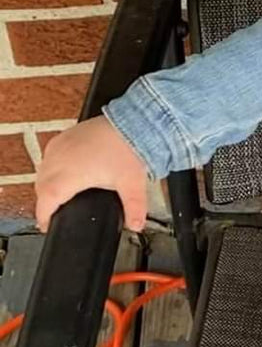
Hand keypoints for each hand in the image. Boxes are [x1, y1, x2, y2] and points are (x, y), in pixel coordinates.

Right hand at [35, 115, 149, 231]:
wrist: (131, 121)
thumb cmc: (128, 148)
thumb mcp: (132, 184)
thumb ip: (134, 208)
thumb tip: (136, 224)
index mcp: (72, 173)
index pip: (47, 198)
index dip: (44, 215)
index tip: (47, 224)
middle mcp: (60, 158)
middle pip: (41, 187)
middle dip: (45, 202)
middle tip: (55, 213)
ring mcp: (60, 145)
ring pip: (42, 171)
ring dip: (46, 185)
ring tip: (57, 196)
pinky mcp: (63, 136)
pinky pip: (48, 156)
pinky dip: (50, 169)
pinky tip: (62, 173)